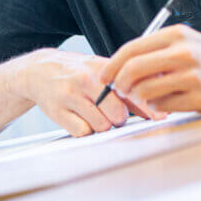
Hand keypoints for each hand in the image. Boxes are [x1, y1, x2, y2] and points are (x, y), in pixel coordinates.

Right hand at [7, 48, 165, 136]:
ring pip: (101, 125)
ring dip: (102, 124)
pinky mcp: (57, 111)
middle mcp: (86, 79)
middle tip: (113, 113)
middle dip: (120, 118)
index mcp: (102, 68)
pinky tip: (80, 117)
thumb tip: (156, 102)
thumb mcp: (102, 72)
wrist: (40, 70)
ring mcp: (70, 95)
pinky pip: (82, 132)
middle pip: (117, 113)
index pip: (130, 90)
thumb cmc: (77, 72)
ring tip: (94, 113)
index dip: (147, 106)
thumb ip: (127, 88)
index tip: (160, 116)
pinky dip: (85, 130)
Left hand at [99, 26, 200, 113]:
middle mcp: (183, 52)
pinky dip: (157, 107)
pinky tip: (164, 103)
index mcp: (176, 35)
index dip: (112, 64)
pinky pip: (163, 106)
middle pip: (133, 69)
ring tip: (145, 98)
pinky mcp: (200, 96)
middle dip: (120, 84)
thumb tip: (123, 66)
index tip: (104, 76)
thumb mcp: (186, 42)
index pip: (132, 48)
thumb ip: (158, 50)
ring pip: (145, 90)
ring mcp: (192, 75)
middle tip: (120, 91)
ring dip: (139, 98)